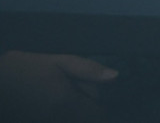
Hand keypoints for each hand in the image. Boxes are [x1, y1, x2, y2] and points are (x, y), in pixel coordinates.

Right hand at [0, 50, 116, 121]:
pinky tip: (48, 102)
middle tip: (68, 89)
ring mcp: (46, 122)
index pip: (97, 115)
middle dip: (84, 106)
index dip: (96, 104)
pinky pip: (60, 119)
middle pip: (86, 118)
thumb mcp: (58, 62)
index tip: (85, 91)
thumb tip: (115, 77)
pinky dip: (61, 113)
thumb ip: (87, 70)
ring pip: (73, 119)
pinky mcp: (37, 122)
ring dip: (72, 110)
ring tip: (56, 96)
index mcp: (66, 102)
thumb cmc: (24, 69)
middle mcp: (58, 119)